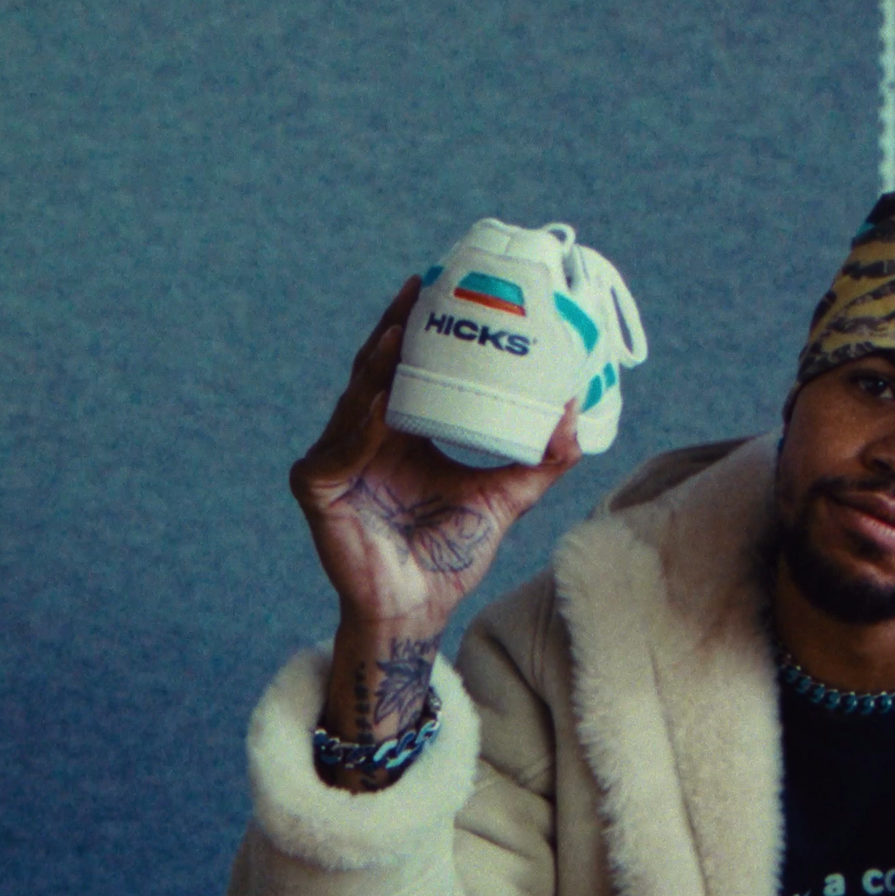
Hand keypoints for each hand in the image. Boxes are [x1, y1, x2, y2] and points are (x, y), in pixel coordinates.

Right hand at [291, 277, 579, 738]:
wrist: (421, 609)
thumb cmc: (451, 555)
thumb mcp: (508, 495)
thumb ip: (544, 459)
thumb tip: (575, 409)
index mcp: (399, 432)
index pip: (404, 366)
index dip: (417, 327)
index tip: (441, 286)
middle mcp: (362, 437)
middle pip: (375, 370)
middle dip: (395, 328)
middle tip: (422, 290)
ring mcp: (336, 460)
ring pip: (356, 399)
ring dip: (378, 363)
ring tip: (403, 328)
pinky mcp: (319, 487)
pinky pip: (342, 447)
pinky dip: (363, 422)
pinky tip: (383, 397)